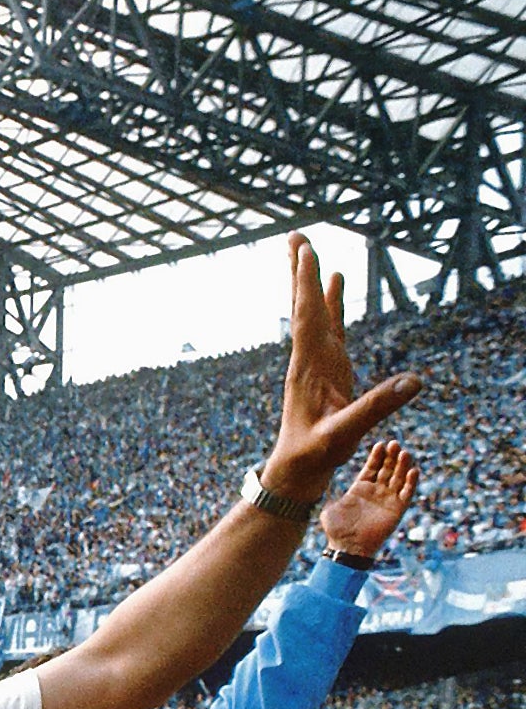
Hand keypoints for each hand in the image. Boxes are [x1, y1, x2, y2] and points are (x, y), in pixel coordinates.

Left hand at [261, 235, 420, 502]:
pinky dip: (330, 305)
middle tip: (294, 236)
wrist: (295, 471)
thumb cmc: (315, 455)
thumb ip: (377, 407)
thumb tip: (414, 381)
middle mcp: (308, 359)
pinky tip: (332, 287)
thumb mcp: (345, 434)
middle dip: (301, 272)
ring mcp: (316, 363)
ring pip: (314, 314)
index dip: (309, 285)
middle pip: (305, 307)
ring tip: (309, 251)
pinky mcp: (325, 370)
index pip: (308, 318)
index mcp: (309, 369)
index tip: (306, 252)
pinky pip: (328, 328)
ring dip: (313, 283)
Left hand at [319, 440, 419, 559]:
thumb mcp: (328, 507)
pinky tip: (413, 471)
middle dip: (391, 456)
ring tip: (404, 453)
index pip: (371, 467)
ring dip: (402, 465)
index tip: (380, 443)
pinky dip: (411, 482)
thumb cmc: (336, 529)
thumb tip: (314, 478)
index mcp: (360, 488)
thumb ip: (327, 492)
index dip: (377, 456)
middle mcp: (375, 491)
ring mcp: (387, 499)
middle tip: (394, 443)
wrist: (347, 547)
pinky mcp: (397, 510)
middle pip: (387, 469)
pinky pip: (407, 494)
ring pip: (398, 478)